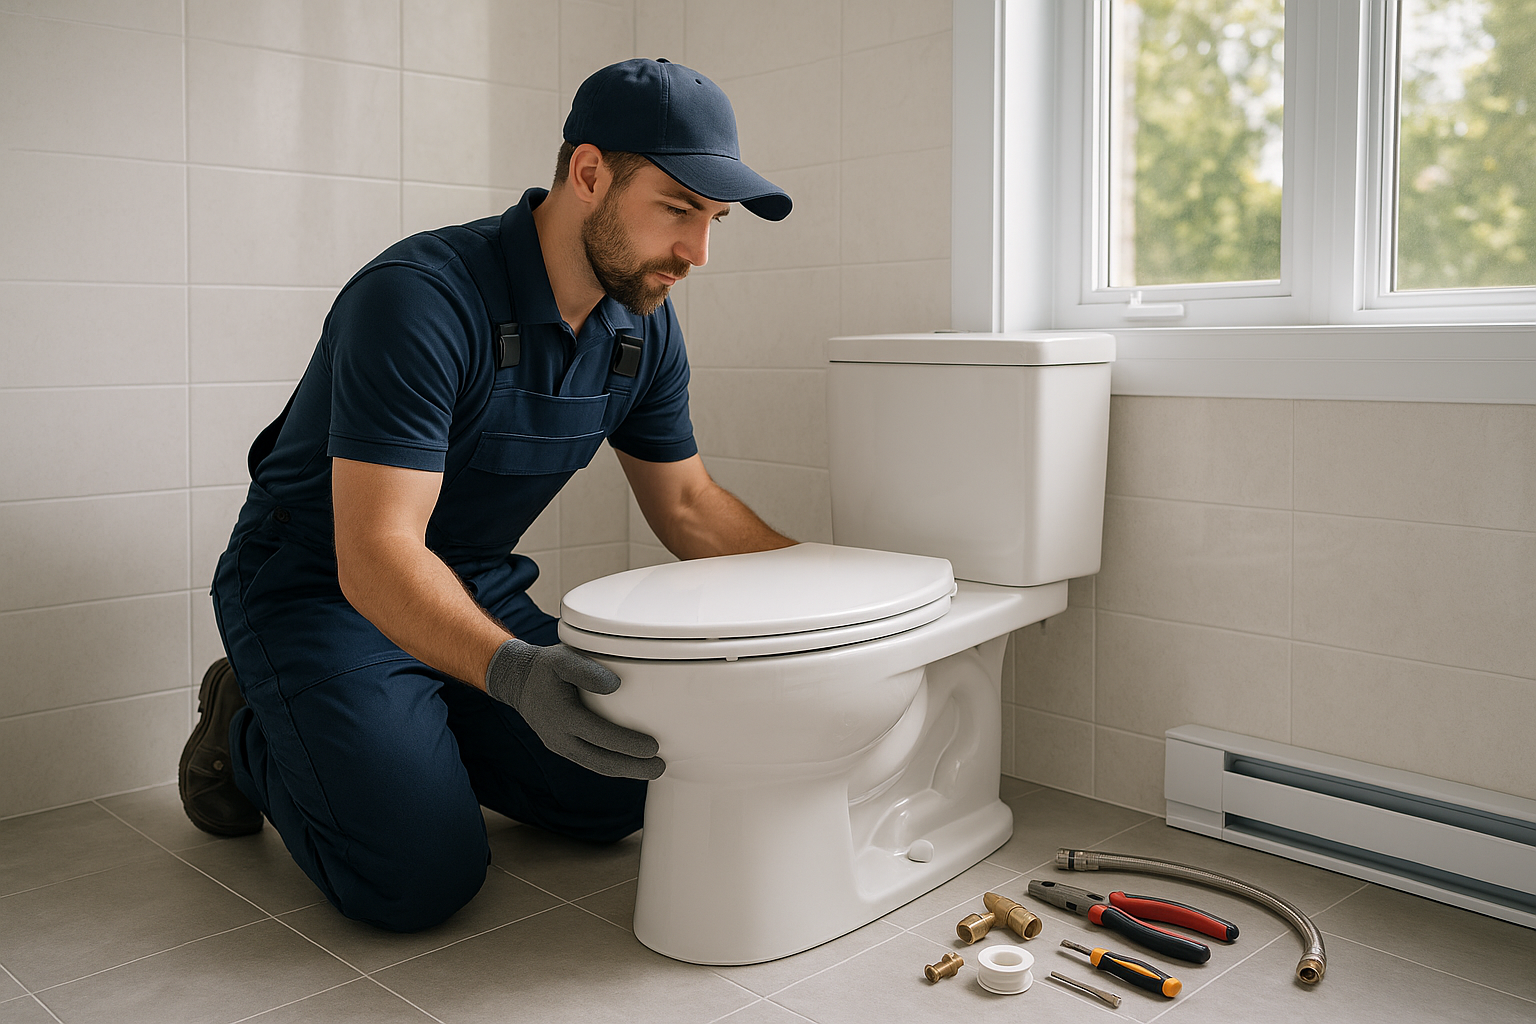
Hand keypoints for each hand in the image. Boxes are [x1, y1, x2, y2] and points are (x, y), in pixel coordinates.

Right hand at [484, 639, 663, 779]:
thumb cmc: (545, 667)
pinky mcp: (563, 748)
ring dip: (625, 770)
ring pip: (596, 765)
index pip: (601, 736)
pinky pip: (590, 760)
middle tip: (660, 768)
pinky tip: (630, 763)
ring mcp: (560, 746)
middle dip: (633, 768)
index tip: (653, 747)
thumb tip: (616, 685)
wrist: (517, 681)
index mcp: (563, 716)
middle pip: (601, 761)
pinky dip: (612, 765)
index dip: (628, 745)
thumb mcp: (562, 659)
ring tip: (651, 769)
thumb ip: (587, 670)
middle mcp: (560, 737)